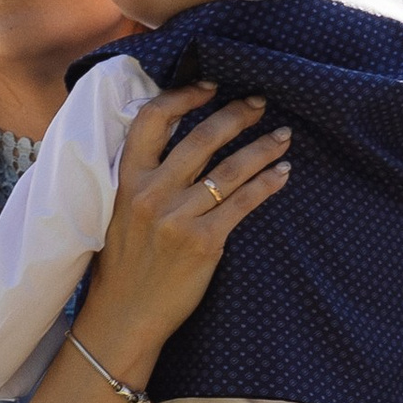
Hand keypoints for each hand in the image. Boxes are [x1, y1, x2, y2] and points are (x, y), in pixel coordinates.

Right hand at [83, 81, 293, 363]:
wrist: (124, 316)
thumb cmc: (122, 266)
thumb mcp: (119, 212)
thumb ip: (141, 179)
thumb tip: (173, 145)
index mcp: (126, 180)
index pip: (152, 120)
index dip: (183, 97)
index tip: (209, 86)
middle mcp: (151, 193)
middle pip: (201, 139)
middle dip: (235, 115)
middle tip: (259, 102)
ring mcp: (178, 218)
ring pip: (229, 169)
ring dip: (262, 148)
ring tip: (283, 137)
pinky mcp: (203, 243)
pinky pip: (243, 204)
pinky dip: (267, 185)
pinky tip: (282, 175)